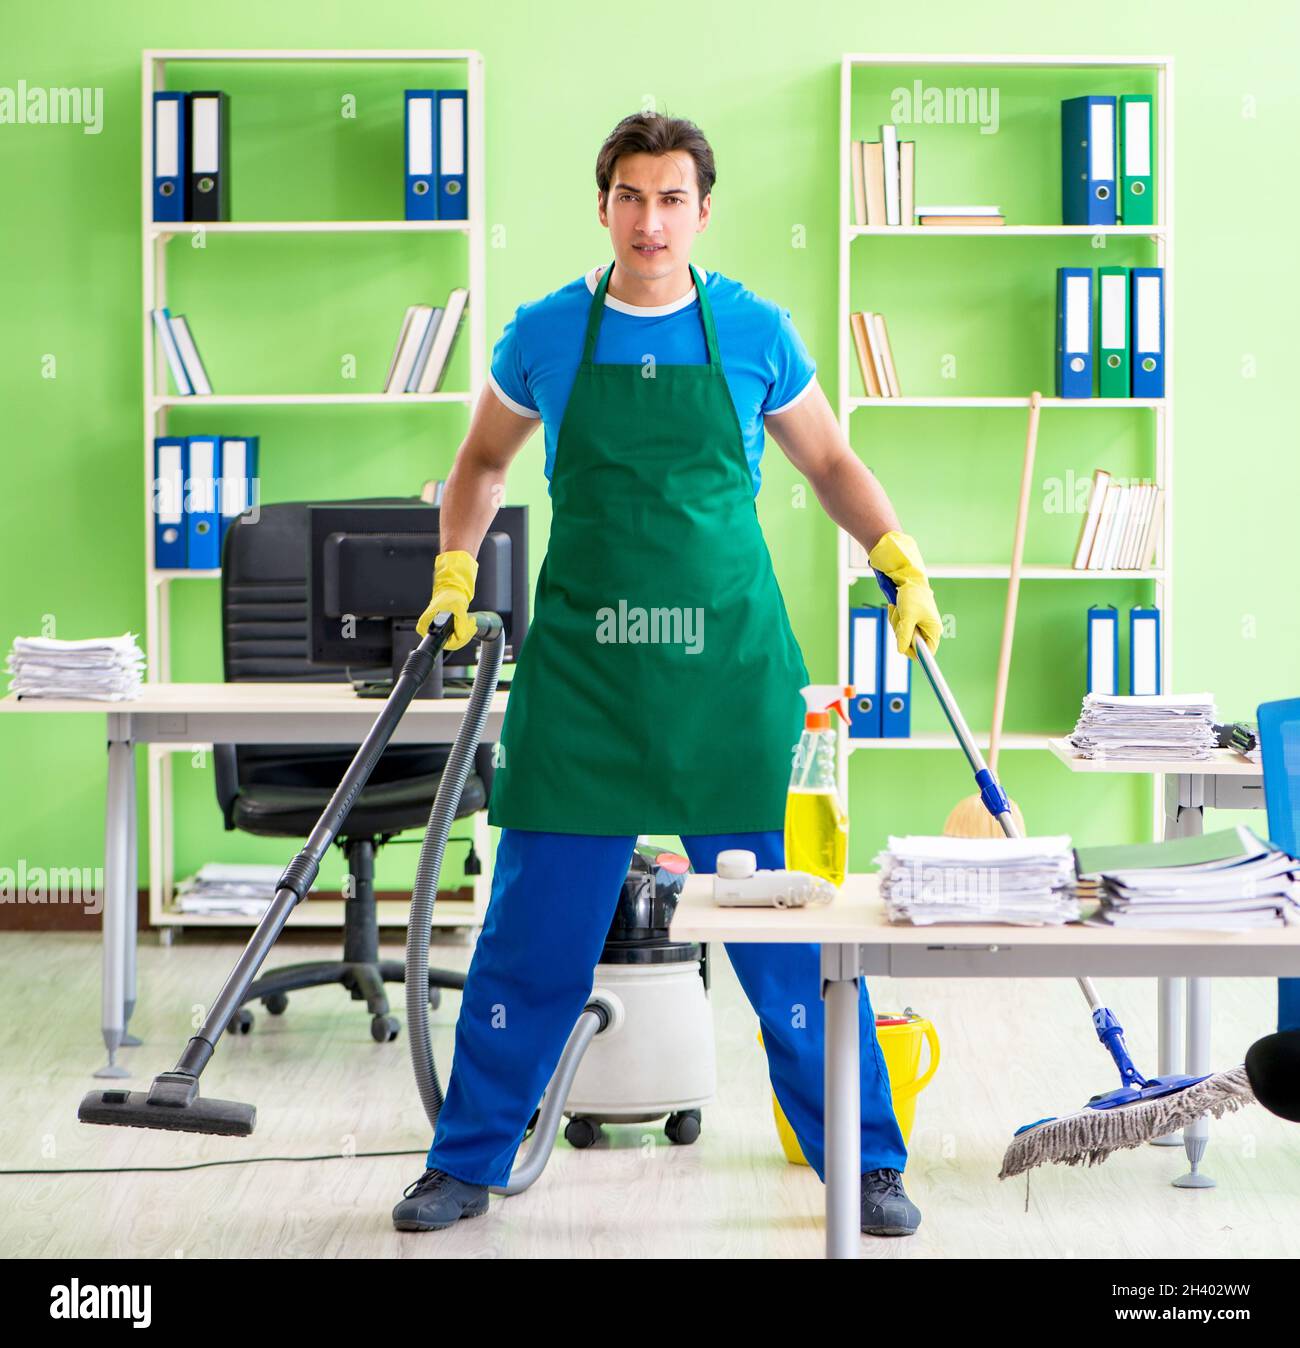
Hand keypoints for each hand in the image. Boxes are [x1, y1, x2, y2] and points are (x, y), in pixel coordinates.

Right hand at [416, 550, 478, 650]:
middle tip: (471, 622)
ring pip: (455, 642)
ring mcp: (438, 632)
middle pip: (449, 643)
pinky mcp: (445, 633)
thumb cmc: (450, 596)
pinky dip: (466, 632)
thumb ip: (460, 623)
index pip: (439, 640)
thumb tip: (461, 636)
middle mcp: (429, 630)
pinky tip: (470, 623)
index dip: (454, 640)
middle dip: (464, 635)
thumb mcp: (457, 607)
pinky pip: (457, 638)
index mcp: (426, 624)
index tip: (463, 633)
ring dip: (467, 633)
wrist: (451, 592)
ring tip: (472, 621)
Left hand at [867, 531, 940, 659]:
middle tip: (900, 620)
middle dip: (901, 632)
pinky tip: (896, 607)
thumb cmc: (912, 595)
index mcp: (933, 630)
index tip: (904, 650)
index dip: (916, 653)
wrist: (908, 579)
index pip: (928, 652)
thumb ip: (905, 635)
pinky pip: (899, 627)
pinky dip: (895, 618)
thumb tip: (901, 650)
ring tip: (898, 610)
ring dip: (896, 623)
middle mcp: (927, 629)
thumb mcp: (908, 617)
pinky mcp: (909, 620)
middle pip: (911, 644)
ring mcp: (917, 625)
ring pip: (902, 636)